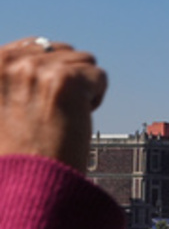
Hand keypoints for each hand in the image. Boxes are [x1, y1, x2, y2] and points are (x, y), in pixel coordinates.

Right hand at [0, 37, 107, 171]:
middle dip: (66, 77)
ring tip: (65, 115)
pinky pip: (98, 75)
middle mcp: (6, 62)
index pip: (29, 45)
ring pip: (83, 60)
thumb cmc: (15, 152)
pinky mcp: (65, 80)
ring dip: (82, 87)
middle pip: (59, 49)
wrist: (28, 182)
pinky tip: (79, 117)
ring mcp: (35, 69)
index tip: (44, 98)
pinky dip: (97, 96)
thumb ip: (10, 79)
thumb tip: (39, 47)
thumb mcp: (0, 107)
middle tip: (55, 111)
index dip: (46, 72)